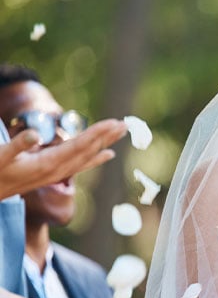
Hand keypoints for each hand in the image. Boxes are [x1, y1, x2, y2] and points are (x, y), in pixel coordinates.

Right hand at [0, 118, 126, 199]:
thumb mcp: (0, 156)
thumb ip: (17, 145)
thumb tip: (35, 134)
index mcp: (48, 164)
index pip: (79, 146)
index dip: (96, 133)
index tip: (112, 123)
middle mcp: (57, 170)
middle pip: (88, 150)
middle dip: (107, 136)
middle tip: (125, 124)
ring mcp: (57, 173)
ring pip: (87, 156)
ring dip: (104, 143)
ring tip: (121, 132)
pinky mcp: (54, 174)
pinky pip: (81, 164)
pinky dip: (96, 158)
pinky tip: (108, 153)